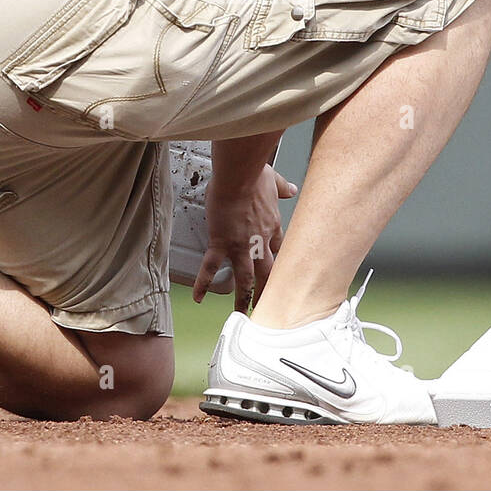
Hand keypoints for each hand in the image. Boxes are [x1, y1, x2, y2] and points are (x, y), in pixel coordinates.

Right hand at [192, 163, 297, 312]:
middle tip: (268, 307)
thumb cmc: (254, 175)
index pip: (279, 251)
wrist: (239, 176)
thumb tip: (291, 188)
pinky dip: (204, 284)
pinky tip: (199, 297)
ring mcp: (241, 246)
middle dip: (268, 291)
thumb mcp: (273, 181)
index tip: (278, 273)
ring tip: (241, 314)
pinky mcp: (221, 243)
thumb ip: (282, 187)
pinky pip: (211, 268)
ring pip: (245, 279)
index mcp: (273, 227)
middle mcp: (260, 242)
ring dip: (244, 298)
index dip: (279, 263)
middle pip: (268, 273)